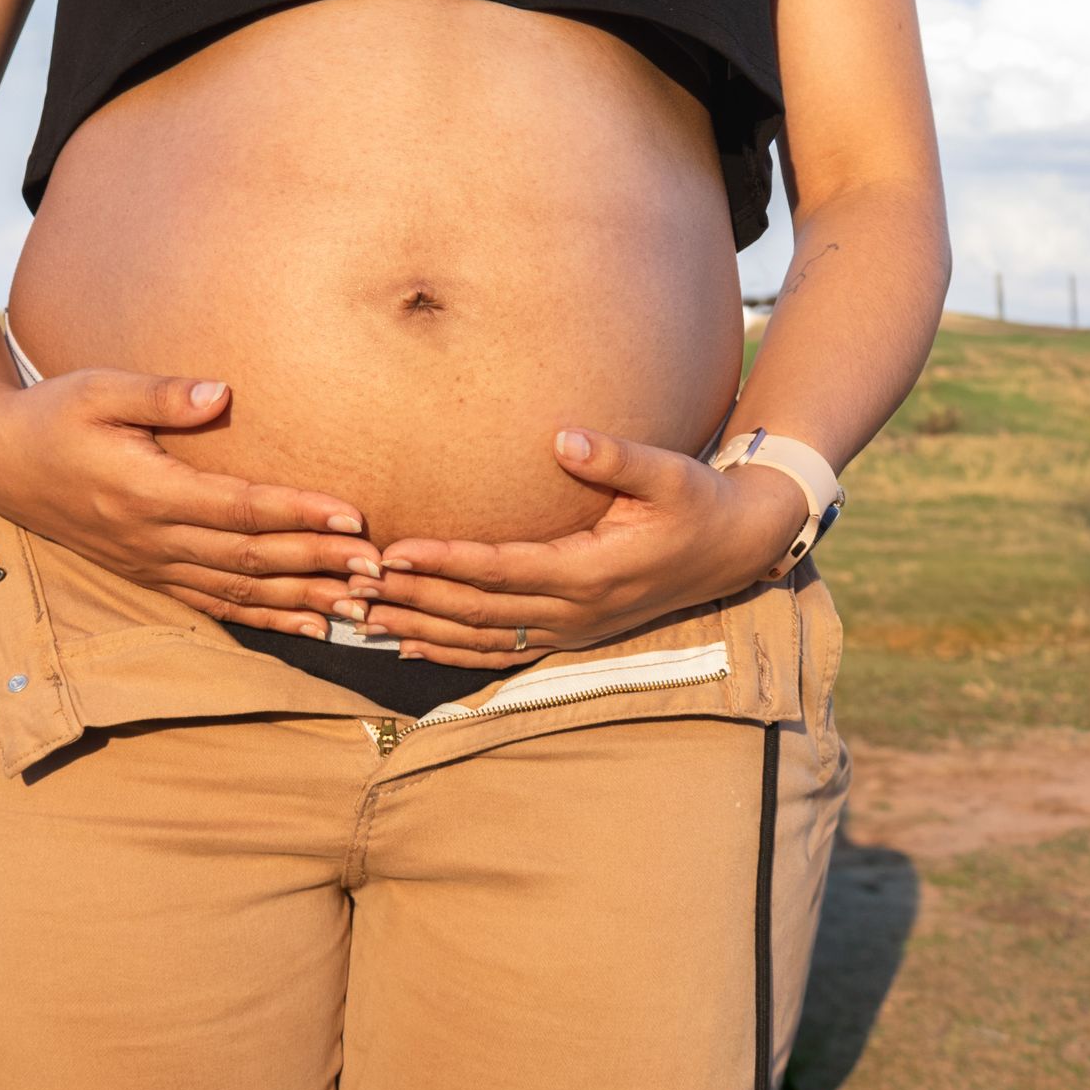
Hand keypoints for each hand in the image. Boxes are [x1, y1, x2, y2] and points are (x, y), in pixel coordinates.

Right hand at [0, 367, 381, 639]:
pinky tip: (308, 626)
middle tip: (375, 568)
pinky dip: (264, 618)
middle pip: (248, 559)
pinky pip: (215, 604)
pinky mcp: (150, 571)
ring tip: (357, 607)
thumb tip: (222, 393)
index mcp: (147, 492)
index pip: (237, 509)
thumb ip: (161, 394)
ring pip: (237, 592)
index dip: (295, 513)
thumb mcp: (101, 389)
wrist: (2, 460)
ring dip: (299, 600)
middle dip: (315, 564)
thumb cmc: (56, 413)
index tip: (349, 515)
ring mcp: (151, 562)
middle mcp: (152, 538)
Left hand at [361, 429, 807, 667]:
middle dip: (415, 599)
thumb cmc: (698, 502)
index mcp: (592, 571)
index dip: (449, 564)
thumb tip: (563, 437)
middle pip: (480, 612)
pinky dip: (453, 651)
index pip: (504, 571)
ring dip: (422, 628)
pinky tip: (410, 645)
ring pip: (483, 638)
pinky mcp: (570, 633)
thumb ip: (617, 458)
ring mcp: (572, 629)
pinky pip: (502, 650)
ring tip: (363, 618)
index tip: (398, 551)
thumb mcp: (669, 473)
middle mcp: (576, 610)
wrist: (734, 548)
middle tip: (355, 584)